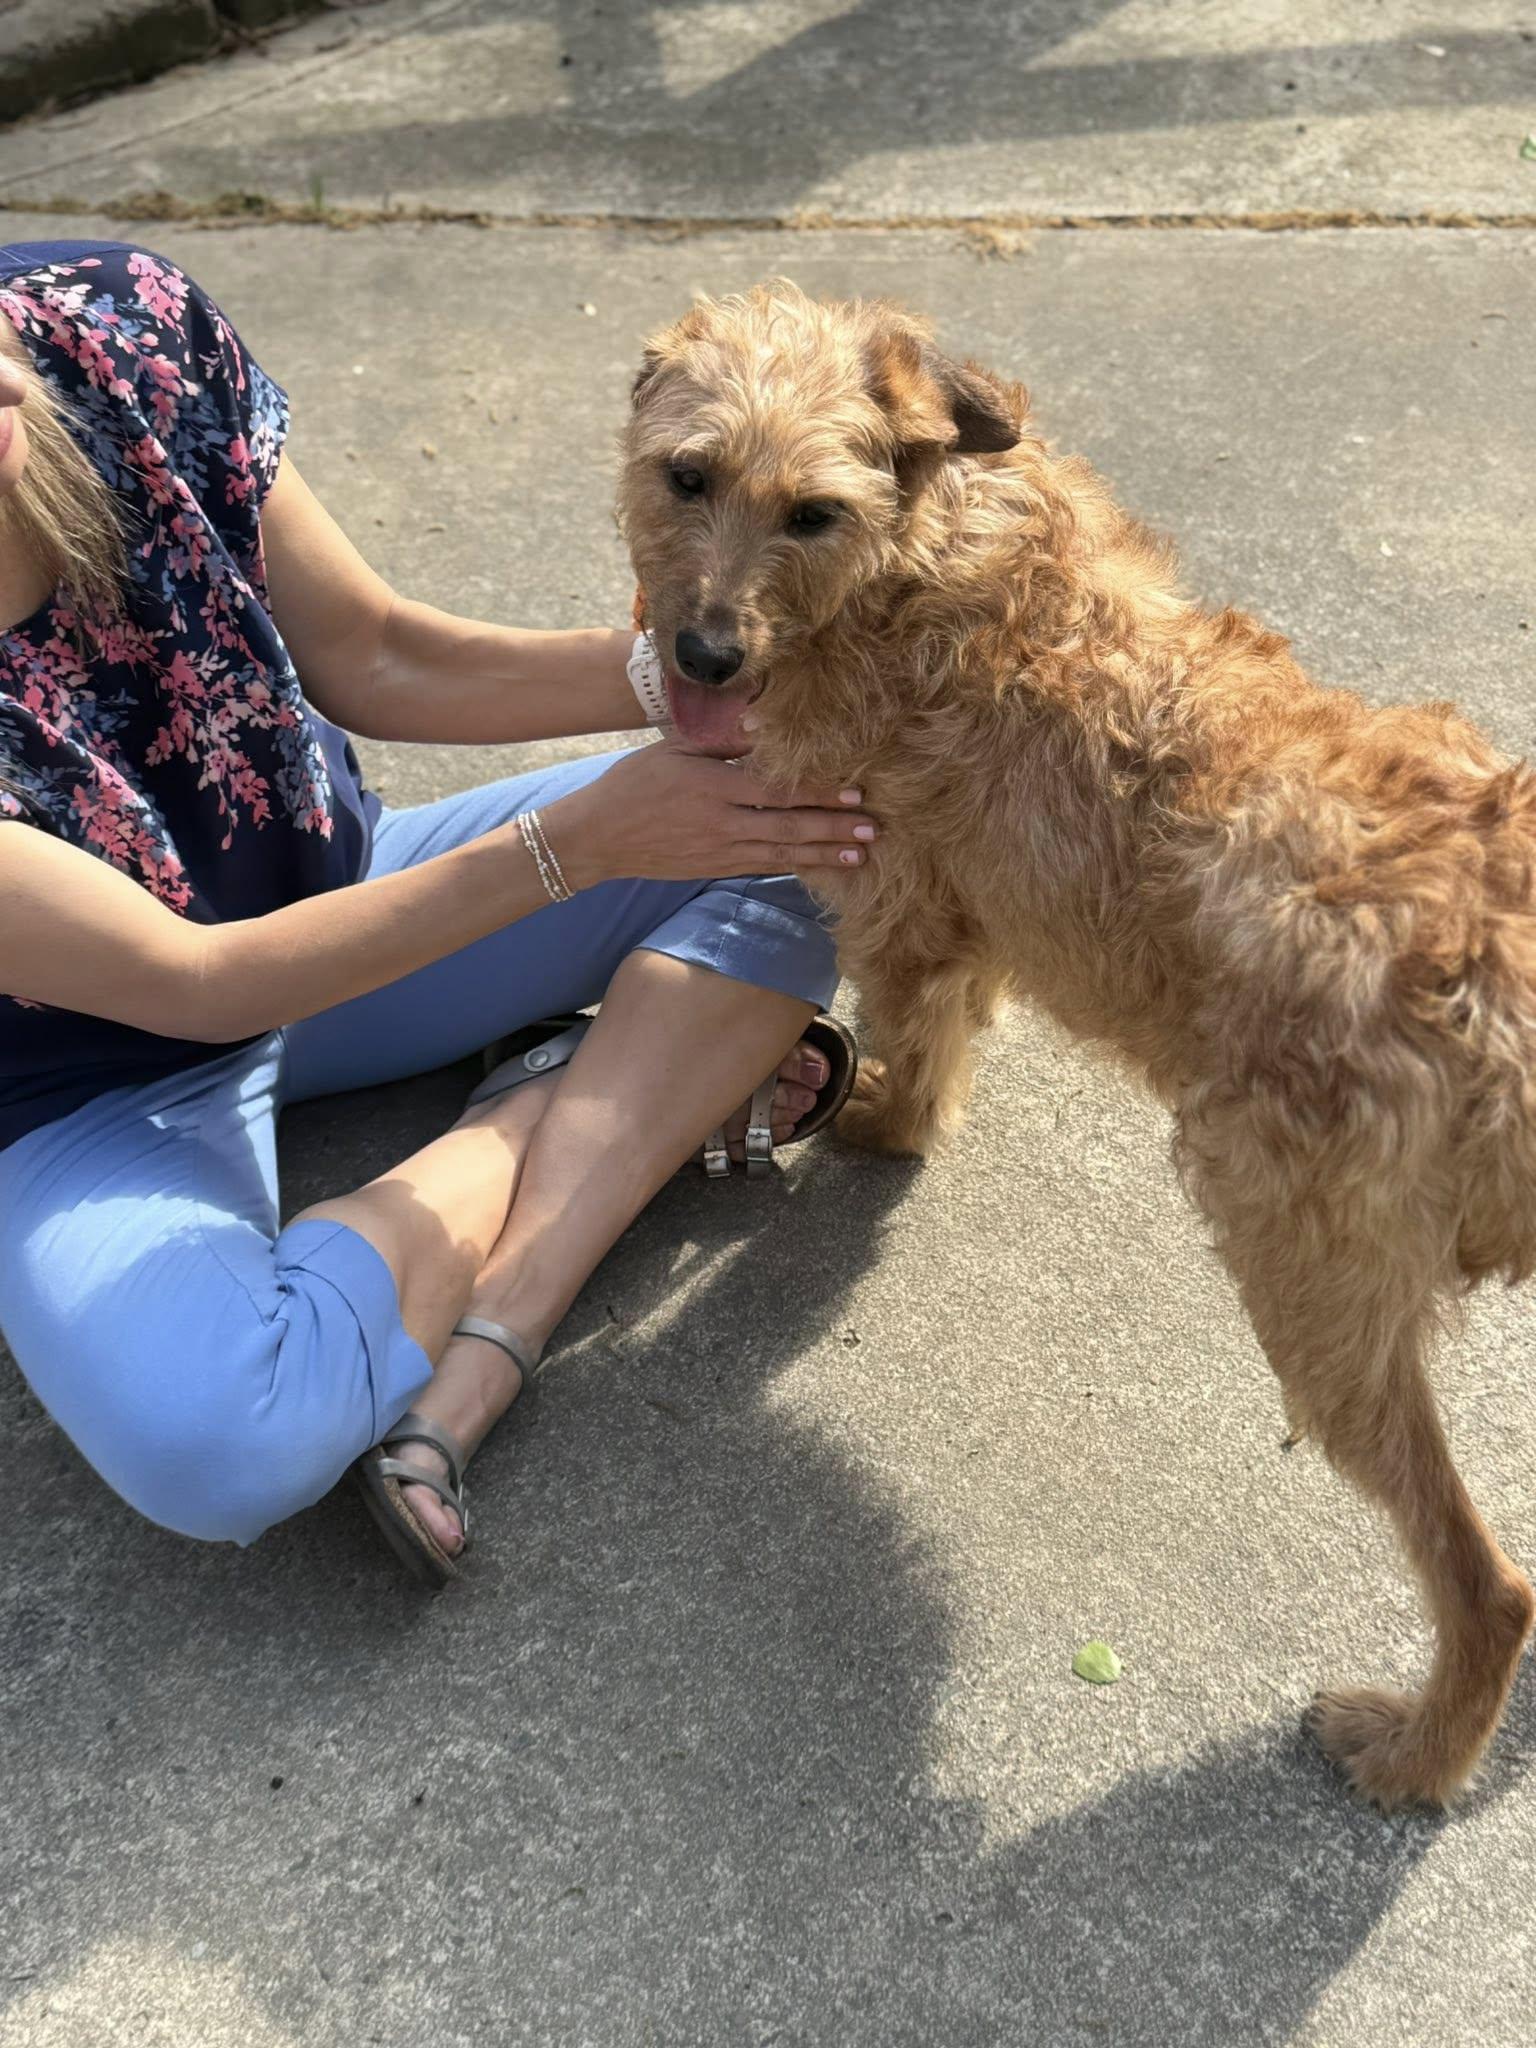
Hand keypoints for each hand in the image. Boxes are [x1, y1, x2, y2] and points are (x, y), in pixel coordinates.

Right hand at [545, 739, 877, 887]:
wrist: (598, 837)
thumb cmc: (634, 784)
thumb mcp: (674, 749)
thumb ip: (720, 740)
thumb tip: (763, 724)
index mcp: (713, 788)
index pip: (778, 791)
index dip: (819, 793)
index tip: (855, 792)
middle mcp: (723, 824)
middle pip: (790, 827)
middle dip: (834, 828)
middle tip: (874, 828)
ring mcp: (721, 852)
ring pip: (783, 854)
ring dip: (824, 853)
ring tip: (861, 853)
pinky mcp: (716, 869)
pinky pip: (764, 867)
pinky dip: (796, 868)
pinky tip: (821, 866)